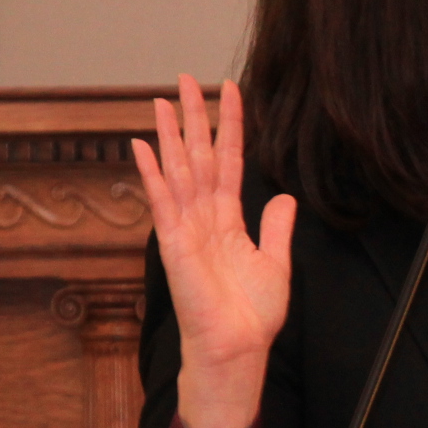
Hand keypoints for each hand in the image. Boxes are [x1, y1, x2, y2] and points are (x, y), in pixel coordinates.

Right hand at [128, 75, 295, 427]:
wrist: (237, 347)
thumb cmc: (251, 314)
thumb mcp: (274, 262)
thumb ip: (276, 227)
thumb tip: (284, 198)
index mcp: (228, 219)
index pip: (229, 162)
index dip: (230, 127)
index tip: (231, 92)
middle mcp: (204, 218)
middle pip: (198, 157)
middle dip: (194, 119)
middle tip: (185, 80)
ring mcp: (186, 228)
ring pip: (179, 171)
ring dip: (171, 136)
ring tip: (163, 101)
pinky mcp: (174, 244)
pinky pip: (162, 202)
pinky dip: (153, 173)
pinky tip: (144, 146)